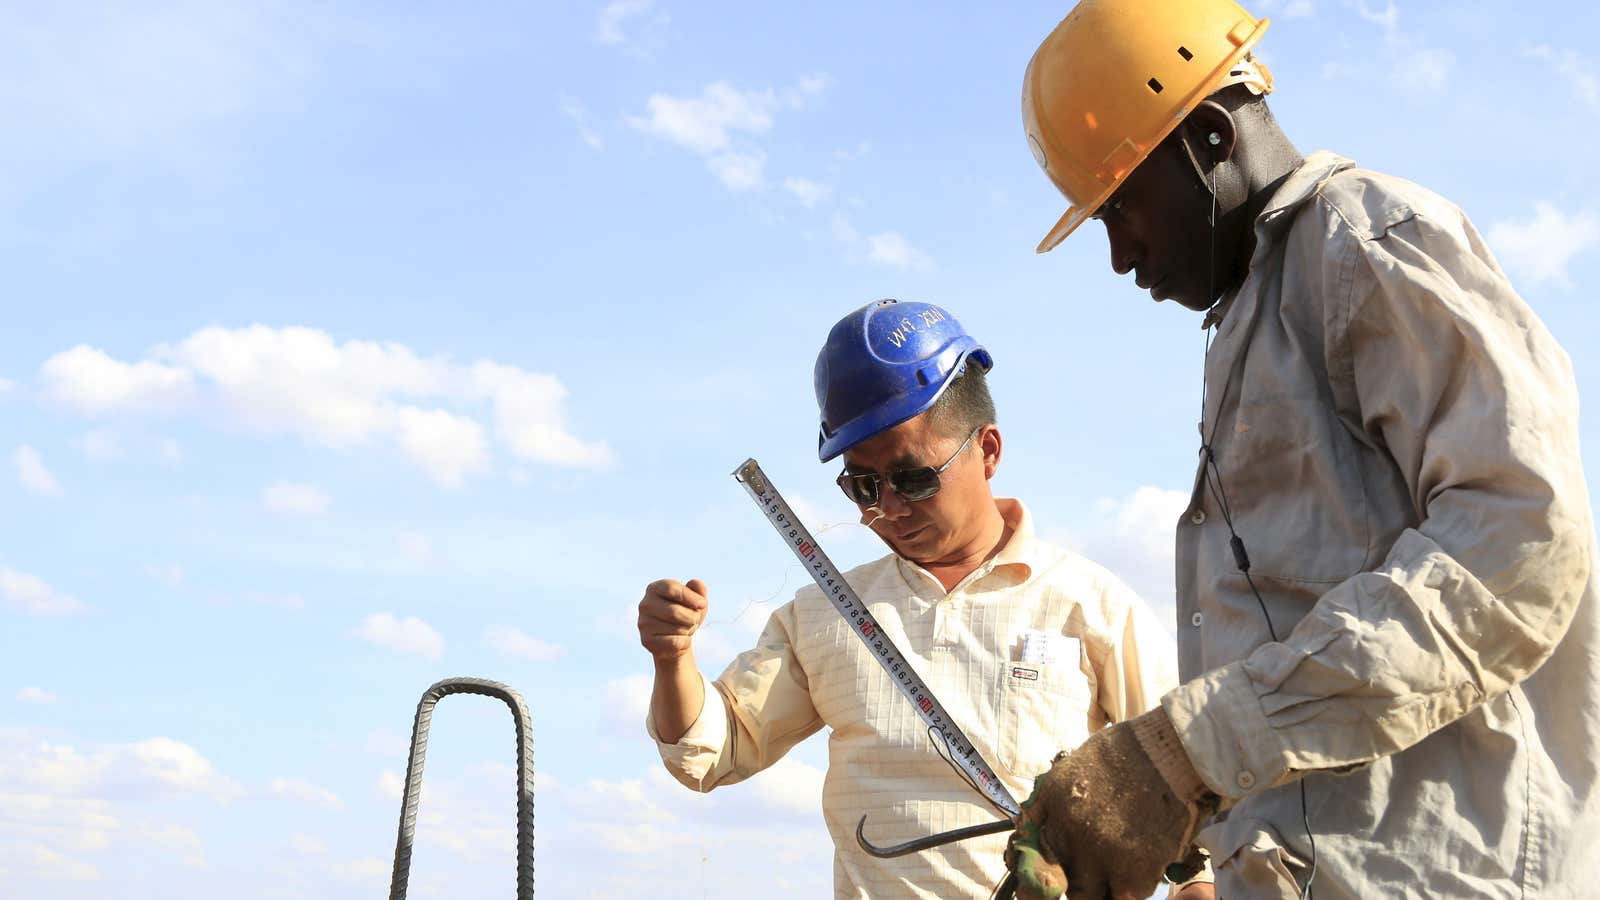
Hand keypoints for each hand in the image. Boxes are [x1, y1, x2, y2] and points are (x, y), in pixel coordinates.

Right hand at [637, 578, 708, 661]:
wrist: (676, 640)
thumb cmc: (686, 614)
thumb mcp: (696, 600)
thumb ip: (698, 590)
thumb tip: (696, 583)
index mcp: (654, 588)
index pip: (671, 588)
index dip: (690, 596)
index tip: (702, 604)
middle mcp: (645, 604)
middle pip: (674, 611)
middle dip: (692, 617)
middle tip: (694, 620)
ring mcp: (644, 623)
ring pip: (676, 628)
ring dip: (689, 630)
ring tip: (685, 629)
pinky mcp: (647, 640)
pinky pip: (674, 642)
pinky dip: (685, 642)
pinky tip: (681, 640)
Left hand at [1002, 708, 1213, 899]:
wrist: (1170, 754)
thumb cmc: (1128, 753)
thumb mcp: (1075, 765)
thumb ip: (1054, 799)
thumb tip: (1038, 823)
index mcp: (1051, 803)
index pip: (1026, 849)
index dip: (1031, 867)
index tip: (1040, 875)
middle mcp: (1067, 833)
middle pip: (1049, 880)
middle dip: (1061, 880)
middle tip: (1079, 874)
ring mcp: (1098, 856)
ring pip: (1082, 896)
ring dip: (1093, 888)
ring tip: (1111, 872)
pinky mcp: (1132, 874)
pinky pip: (1120, 899)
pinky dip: (1125, 892)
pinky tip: (1135, 876)